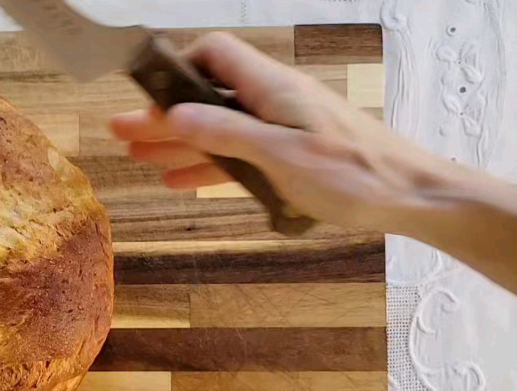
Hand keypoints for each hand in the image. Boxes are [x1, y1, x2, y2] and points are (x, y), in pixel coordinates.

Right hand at [110, 31, 440, 231]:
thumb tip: (175, 113)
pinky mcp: (289, 155)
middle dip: (163, 114)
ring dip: (179, 143)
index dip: (179, 68)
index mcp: (272, 87)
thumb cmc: (354, 173)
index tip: (146, 92)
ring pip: (218, 129)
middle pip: (207, 97)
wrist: (411, 196)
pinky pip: (238, 154)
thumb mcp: (281, 155)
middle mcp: (273, 101)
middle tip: (120, 130)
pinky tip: (179, 179)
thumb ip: (225, 133)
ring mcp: (281, 128)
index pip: (215, 54)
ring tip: (138, 157)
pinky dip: (208, 164)